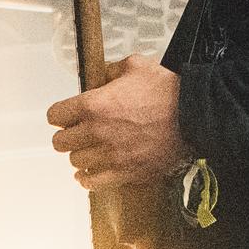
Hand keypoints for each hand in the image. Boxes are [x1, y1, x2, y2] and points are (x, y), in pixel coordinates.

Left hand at [47, 52, 186, 193]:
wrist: (193, 116)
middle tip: (74, 134)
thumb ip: (111, 71)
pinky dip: (87, 179)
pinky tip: (88, 174)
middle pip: (61, 142)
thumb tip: (103, 76)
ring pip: (76, 162)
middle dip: (66, 136)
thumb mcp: (135, 66)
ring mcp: (111, 155)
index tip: (63, 116)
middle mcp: (97, 132)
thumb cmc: (167, 91)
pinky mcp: (126, 173)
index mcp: (94, 104)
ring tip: (87, 151)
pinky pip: (94, 183)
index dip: (59, 114)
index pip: (55, 115)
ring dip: (80, 156)